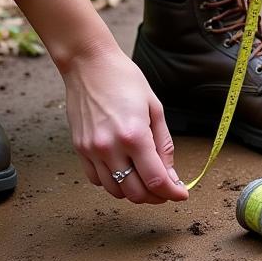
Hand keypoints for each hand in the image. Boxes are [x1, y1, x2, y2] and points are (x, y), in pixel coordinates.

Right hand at [60, 39, 187, 204]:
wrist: (88, 64)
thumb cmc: (124, 79)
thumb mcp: (155, 108)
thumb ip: (163, 144)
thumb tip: (171, 173)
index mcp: (134, 135)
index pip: (156, 180)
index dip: (172, 193)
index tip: (181, 194)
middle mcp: (110, 148)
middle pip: (135, 192)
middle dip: (155, 196)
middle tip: (166, 189)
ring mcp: (92, 151)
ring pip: (115, 191)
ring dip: (134, 191)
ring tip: (146, 180)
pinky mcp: (80, 149)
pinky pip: (97, 180)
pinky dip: (113, 183)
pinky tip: (124, 170)